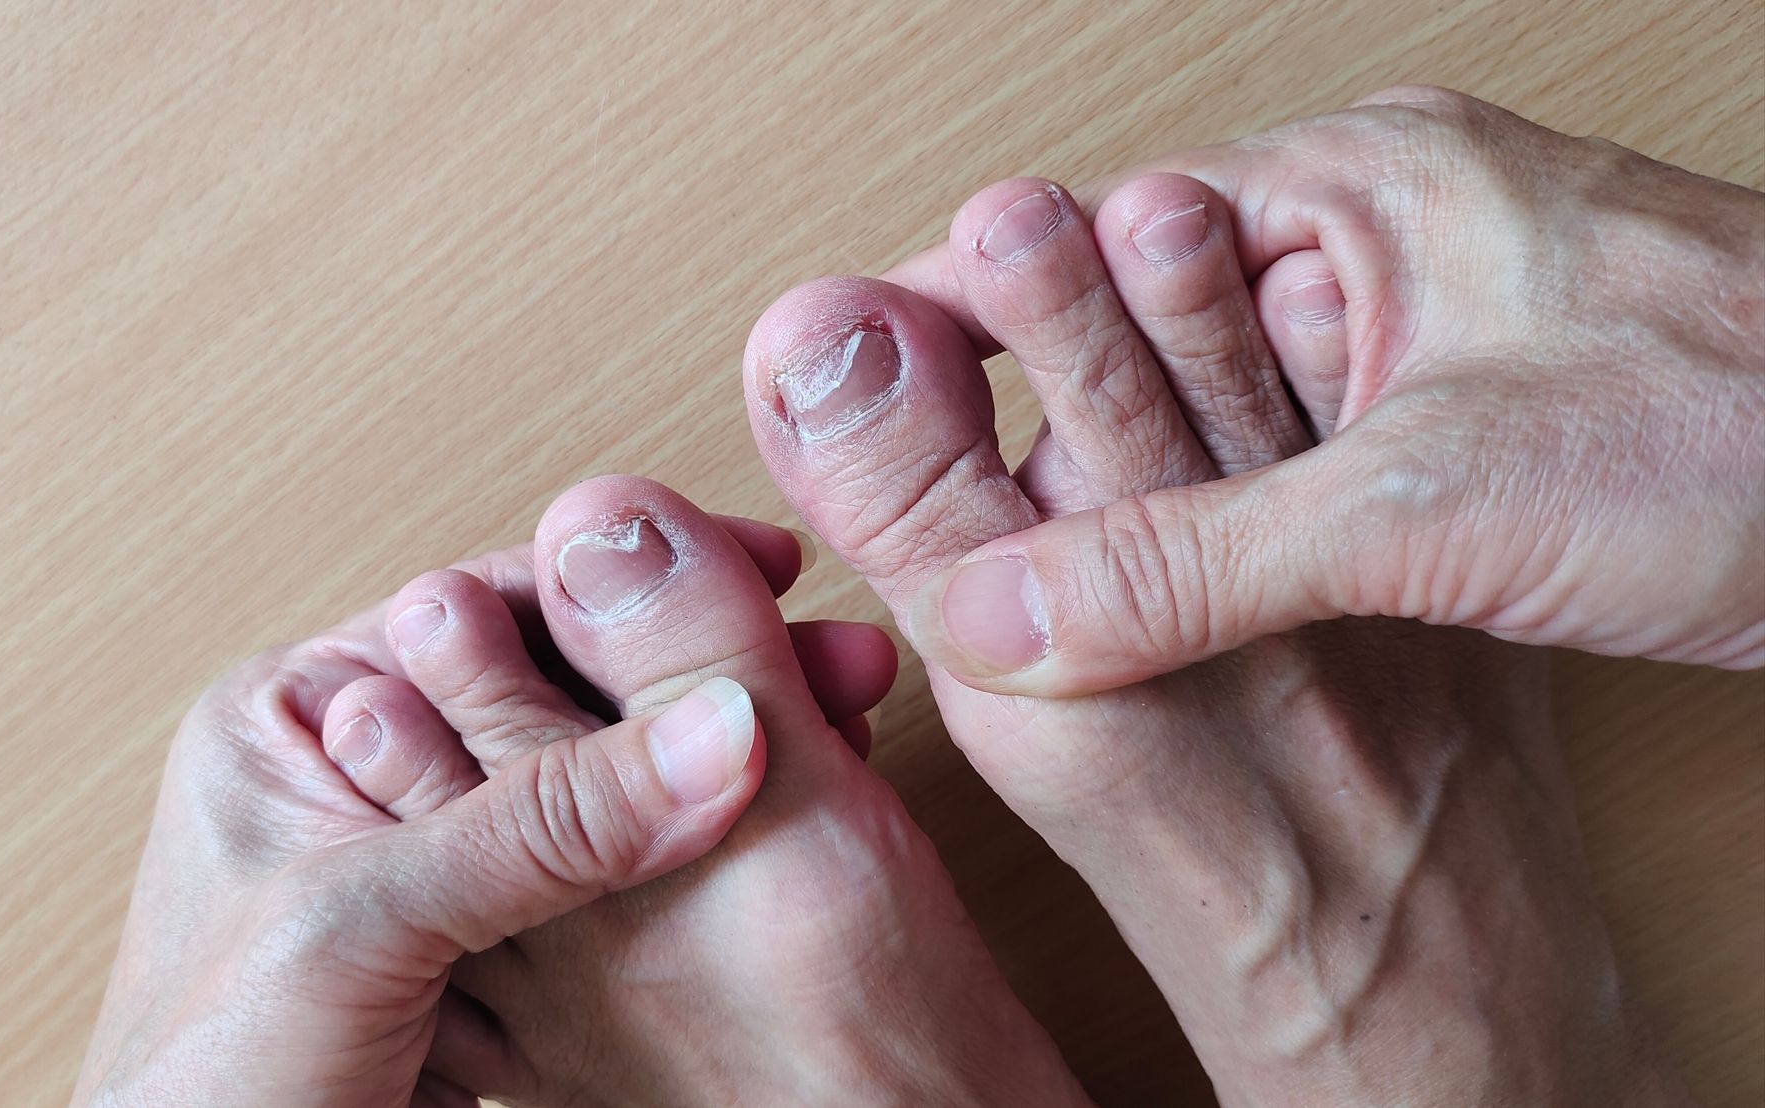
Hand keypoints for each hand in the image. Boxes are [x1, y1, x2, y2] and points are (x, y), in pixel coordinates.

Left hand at [71, 523, 877, 1106]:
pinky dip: (687, 852)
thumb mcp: (365, 926)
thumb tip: (713, 731)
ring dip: (707, 762)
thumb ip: (538, 823)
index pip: (486, 605)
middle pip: (556, 684)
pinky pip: (602, 872)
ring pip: (594, 779)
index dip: (632, 587)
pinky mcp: (480, 949)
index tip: (766, 573)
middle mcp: (362, 774)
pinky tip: (766, 833)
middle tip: (825, 662)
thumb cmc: (202, 1090)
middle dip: (696, 673)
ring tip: (832, 734)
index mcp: (294, 715)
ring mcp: (429, 866)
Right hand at [889, 87, 1764, 696]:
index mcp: (1356, 184)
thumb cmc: (1752, 426)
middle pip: (1138, 321)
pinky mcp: (1466, 428)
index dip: (964, 312)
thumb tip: (1003, 607)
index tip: (852, 390)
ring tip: (1024, 568)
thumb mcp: (1425, 503)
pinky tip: (1182, 599)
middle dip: (1035, 416)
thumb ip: (1190, 560)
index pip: (1093, 231)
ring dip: (1133, 488)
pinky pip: (1294, 469)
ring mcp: (1423, 335)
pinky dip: (1229, 530)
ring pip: (1214, 409)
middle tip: (917, 503)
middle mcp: (1379, 242)